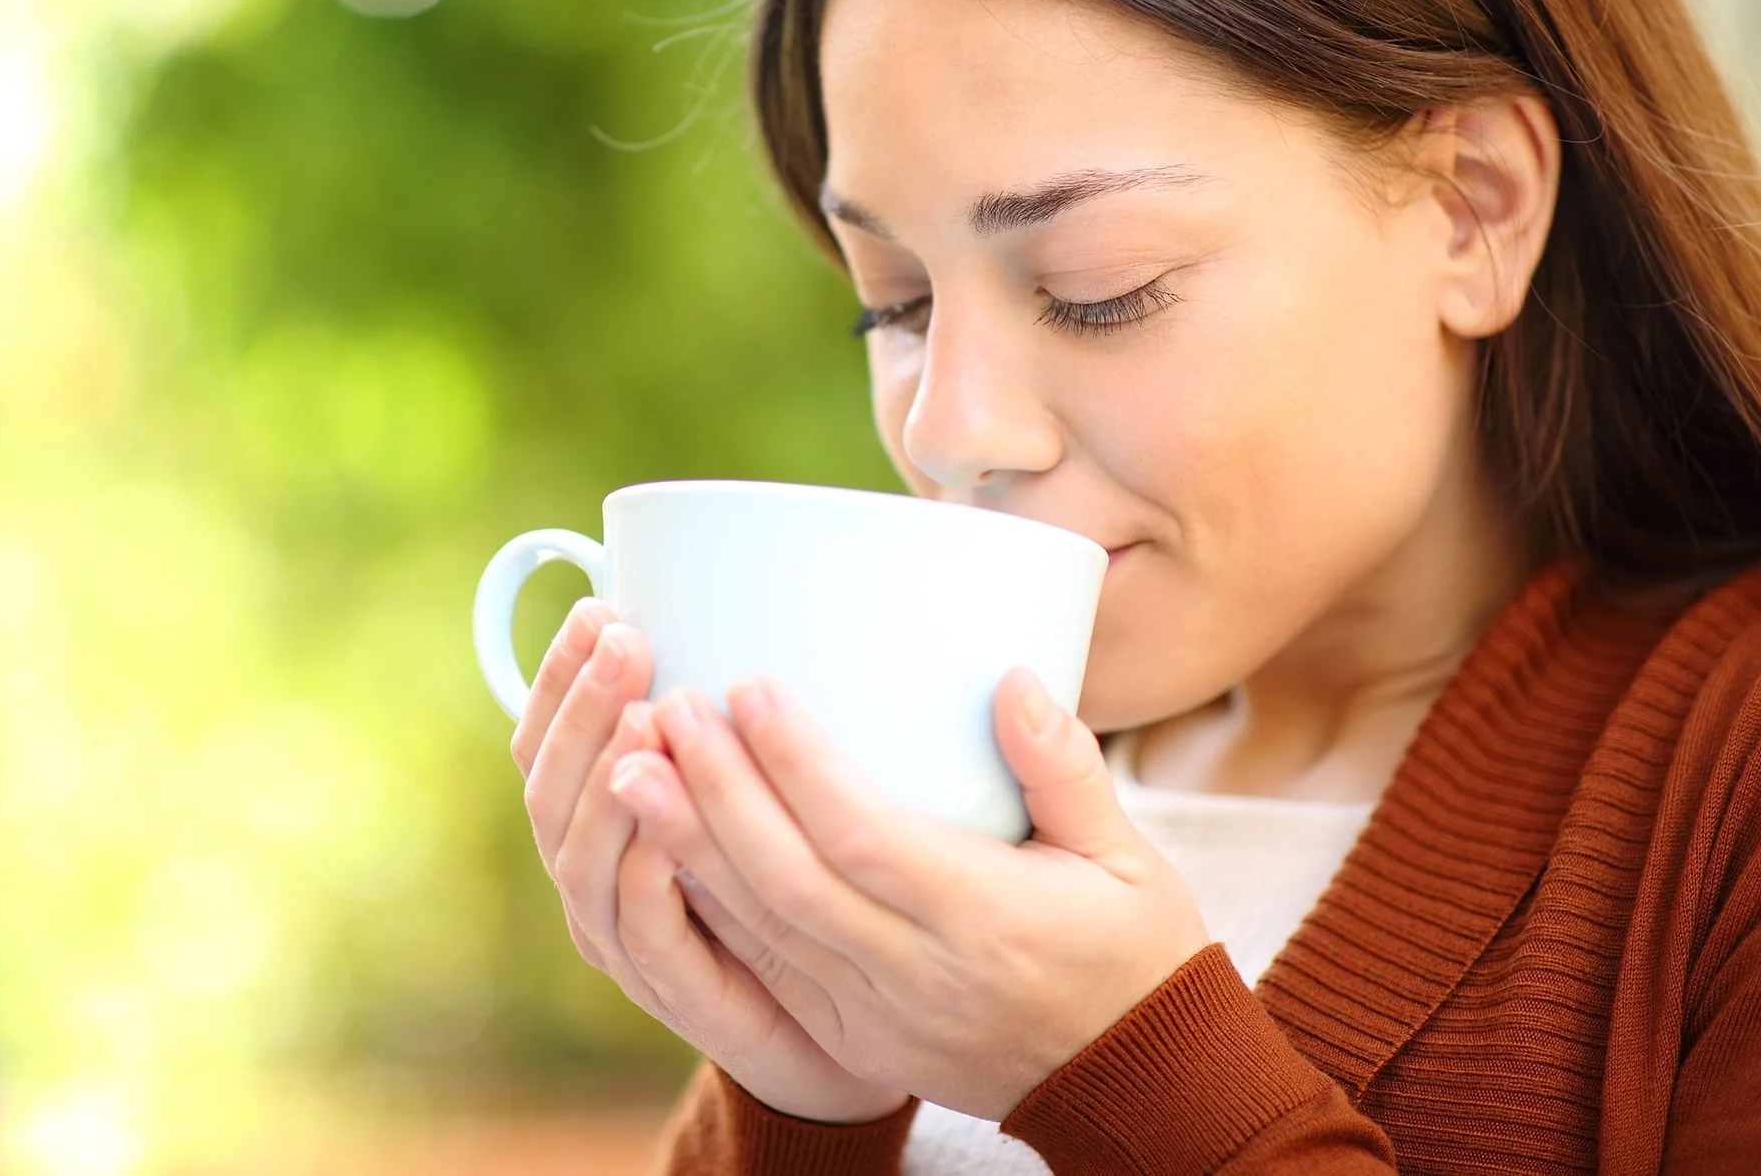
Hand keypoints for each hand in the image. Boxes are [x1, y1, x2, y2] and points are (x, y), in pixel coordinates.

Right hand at [511, 603, 909, 1124]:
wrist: (838, 1034)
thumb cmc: (797, 890)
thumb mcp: (763, 788)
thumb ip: (740, 720)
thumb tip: (759, 603)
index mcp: (597, 821)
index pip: (544, 739)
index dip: (559, 675)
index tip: (599, 601)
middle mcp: (592, 876)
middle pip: (547, 788)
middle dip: (581, 708)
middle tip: (628, 638)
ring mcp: (622, 938)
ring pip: (578, 857)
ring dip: (606, 780)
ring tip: (644, 714)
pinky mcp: (673, 992)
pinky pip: (640, 930)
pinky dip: (644, 872)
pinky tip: (666, 824)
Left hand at [606, 671, 1209, 1120]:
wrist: (1129, 1086)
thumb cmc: (1131, 952)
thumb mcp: (1126, 858)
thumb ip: (1065, 767)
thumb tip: (1011, 675)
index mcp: (986, 919)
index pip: (864, 838)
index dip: (796, 765)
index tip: (748, 686)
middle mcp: (918, 973)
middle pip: (791, 880)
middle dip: (715, 793)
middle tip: (666, 708)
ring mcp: (876, 1015)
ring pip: (762, 928)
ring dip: (688, 846)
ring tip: (630, 768)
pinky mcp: (852, 1036)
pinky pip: (765, 966)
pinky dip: (708, 905)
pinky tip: (660, 846)